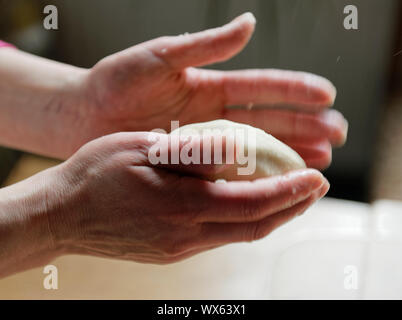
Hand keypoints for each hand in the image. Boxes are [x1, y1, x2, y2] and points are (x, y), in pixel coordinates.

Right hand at [43, 132, 328, 263]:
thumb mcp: (142, 150)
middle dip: (292, 208)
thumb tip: (234, 149)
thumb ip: (191, 154)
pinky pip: (219, 238)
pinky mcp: (170, 251)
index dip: (290, 192)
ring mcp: (178, 248)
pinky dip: (243, 221)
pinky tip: (247, 206)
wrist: (61, 215)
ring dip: (271, 215)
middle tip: (315, 188)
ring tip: (290, 196)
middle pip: (255, 226)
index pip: (253, 204)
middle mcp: (186, 235)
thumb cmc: (95, 176)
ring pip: (240, 235)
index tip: (316, 178)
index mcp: (182, 207)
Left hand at [67, 12, 346, 168]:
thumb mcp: (158, 57)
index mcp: (209, 86)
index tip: (328, 95)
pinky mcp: (191, 163)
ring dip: (290, 152)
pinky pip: (231, 171)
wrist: (84, 117)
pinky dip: (256, 176)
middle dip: (305, 125)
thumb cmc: (114, 83)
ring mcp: (205, 141)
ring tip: (322, 159)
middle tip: (338, 134)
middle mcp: (213, 115)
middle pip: (269, 119)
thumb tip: (249, 24)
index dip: (295, 90)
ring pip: (257, 148)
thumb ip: (203, 46)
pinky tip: (279, 180)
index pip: (262, 87)